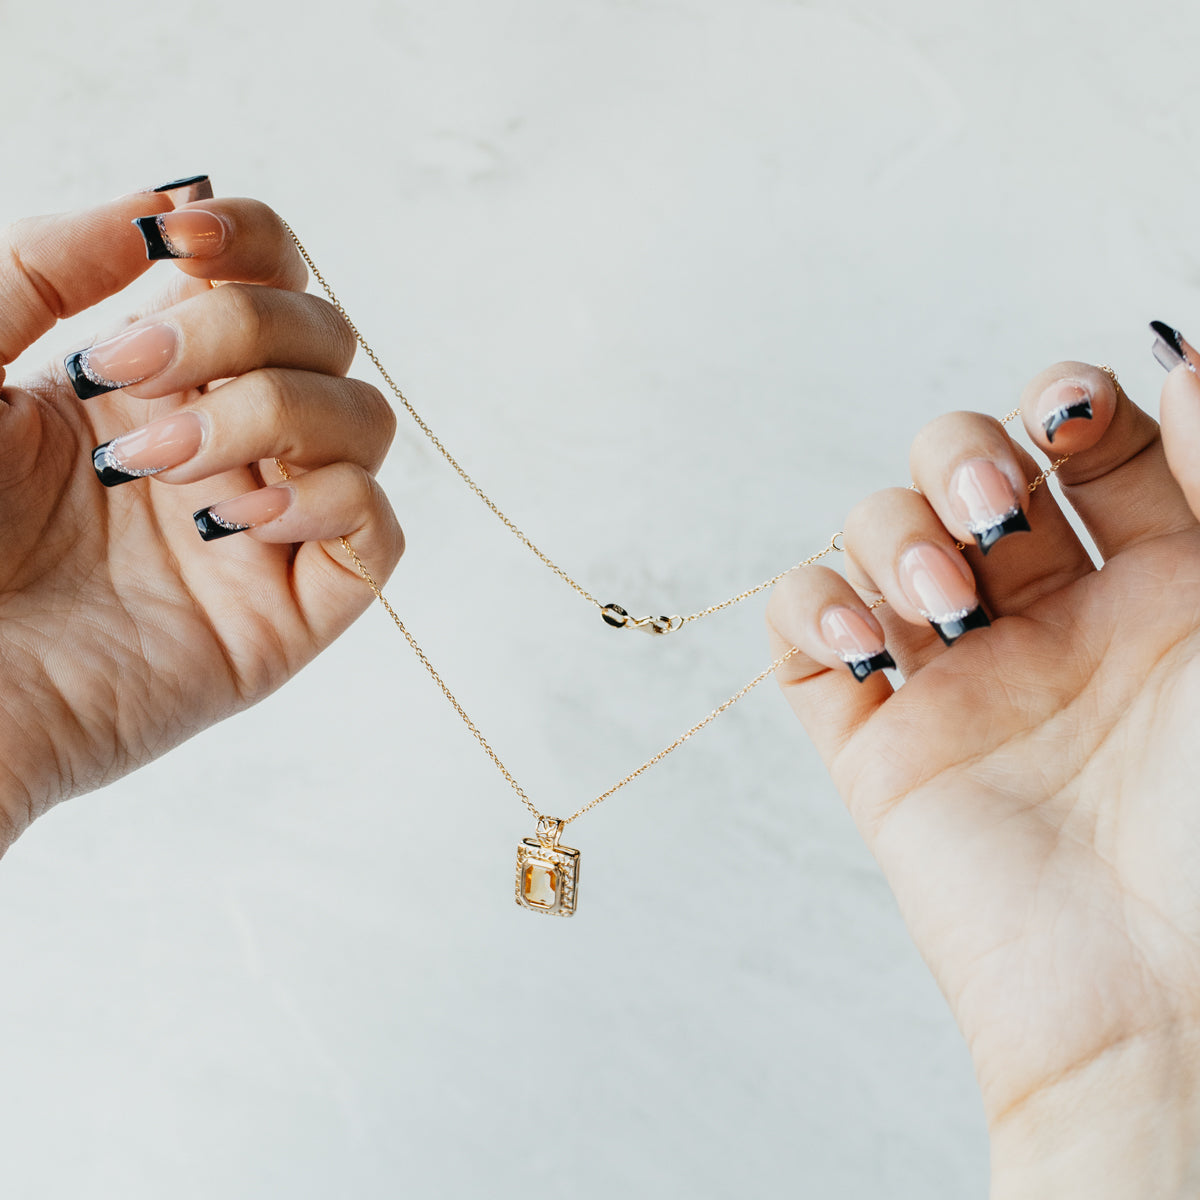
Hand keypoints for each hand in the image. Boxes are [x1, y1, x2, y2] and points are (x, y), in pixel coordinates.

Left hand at [0, 180, 401, 848]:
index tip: (184, 243)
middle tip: (123, 377)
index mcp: (152, 377)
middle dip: (242, 333)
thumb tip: (172, 197)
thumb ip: (53, 262)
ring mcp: (259, 526)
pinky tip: (235, 517)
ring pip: (364, 423)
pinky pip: (376, 532)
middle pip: (327, 336)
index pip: (269, 277)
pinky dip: (331, 498)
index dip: (254, 241)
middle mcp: (222, 441)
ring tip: (159, 464)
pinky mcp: (286, 614)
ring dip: (276, 414)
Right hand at [767, 348, 1199, 1196]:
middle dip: (968, 455)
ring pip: (878, 529)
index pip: (1087, 439)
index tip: (1081, 421)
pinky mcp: (874, 735)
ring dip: (899, 534)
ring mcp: (956, 673)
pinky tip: (874, 645)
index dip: (1069, 401)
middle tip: (1006, 511)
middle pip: (964, 463)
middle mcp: (1053, 616)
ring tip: (954, 610)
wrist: (1169, 999)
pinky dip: (815, 606)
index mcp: (1164, 582)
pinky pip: (800, 627)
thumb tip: (1181, 349)